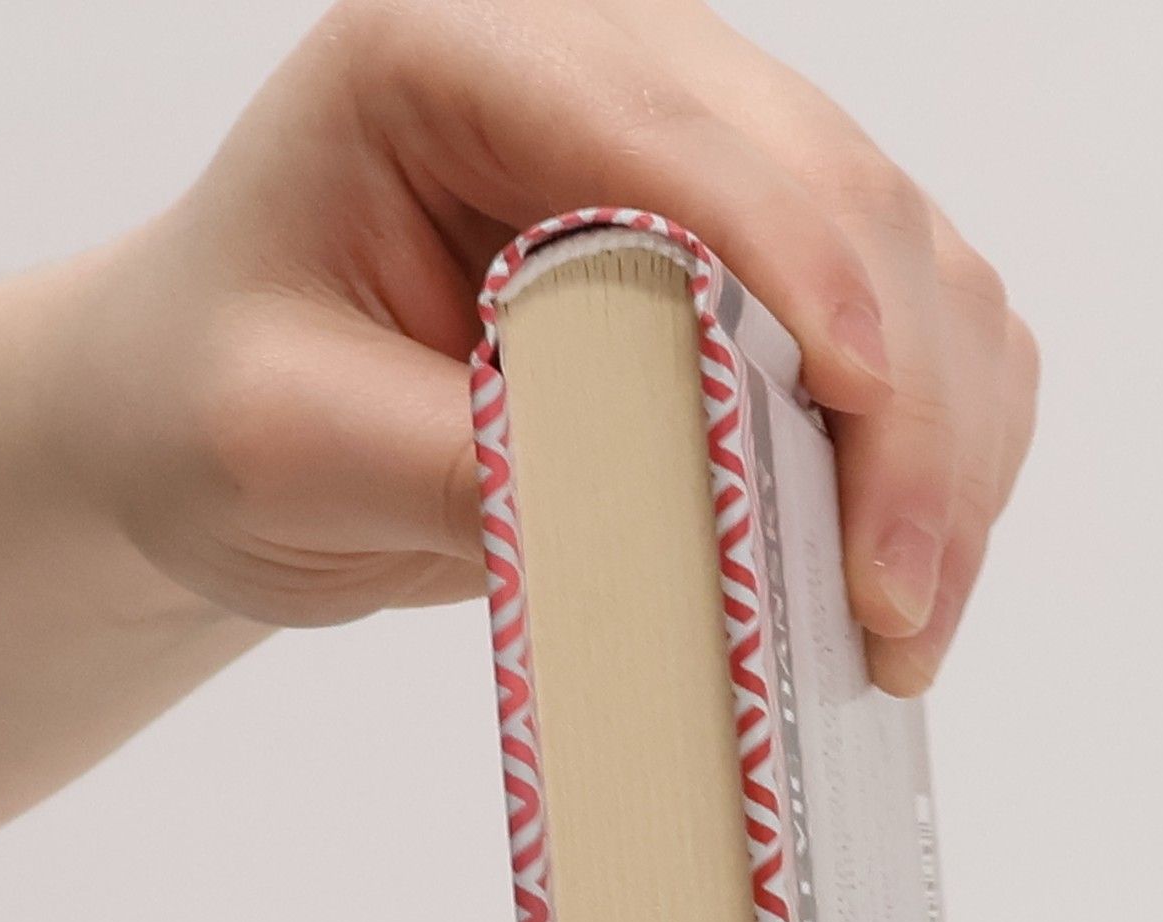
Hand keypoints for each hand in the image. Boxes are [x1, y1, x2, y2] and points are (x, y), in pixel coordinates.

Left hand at [57, 0, 1037, 692]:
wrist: (222, 424)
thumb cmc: (214, 403)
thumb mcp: (281, 445)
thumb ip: (456, 464)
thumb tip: (674, 534)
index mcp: (460, 56)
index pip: (670, 135)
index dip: (795, 263)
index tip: (856, 412)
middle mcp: (615, 76)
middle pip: (843, 196)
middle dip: (903, 408)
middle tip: (895, 604)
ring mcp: (710, 166)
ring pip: (918, 268)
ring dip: (949, 449)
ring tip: (902, 623)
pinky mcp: (763, 269)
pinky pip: (920, 337)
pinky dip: (946, 455)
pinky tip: (902, 568)